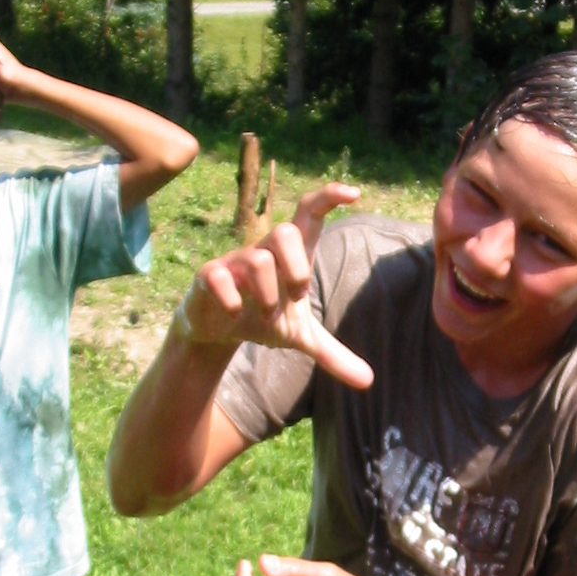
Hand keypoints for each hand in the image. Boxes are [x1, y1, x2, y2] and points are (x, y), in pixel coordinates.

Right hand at [178, 183, 372, 388]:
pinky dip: (232, 301)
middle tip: (297, 297)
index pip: (309, 212)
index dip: (329, 198)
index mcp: (289, 255)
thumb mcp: (301, 337)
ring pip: (257, 259)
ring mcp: (234, 261)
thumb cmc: (261, 317)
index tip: (354, 194)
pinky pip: (221, 277)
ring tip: (266, 317)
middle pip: (285, 232)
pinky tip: (235, 317)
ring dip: (267, 295)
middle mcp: (262, 250)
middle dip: (297, 268)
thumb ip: (334, 354)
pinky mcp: (208, 276)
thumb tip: (368, 381)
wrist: (217, 330)